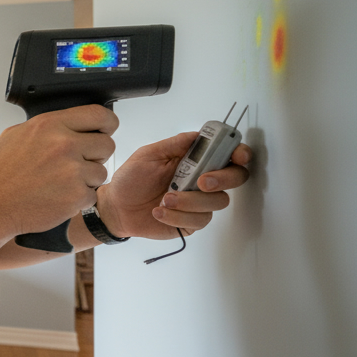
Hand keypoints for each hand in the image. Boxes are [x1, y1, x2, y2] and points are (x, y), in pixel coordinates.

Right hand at [0, 105, 117, 235]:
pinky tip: (59, 197)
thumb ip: (45, 127)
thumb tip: (66, 123)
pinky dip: (79, 199)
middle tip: (79, 162)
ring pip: (101, 172)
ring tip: (63, 183)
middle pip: (107, 144)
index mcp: (50, 125)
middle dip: (96, 154)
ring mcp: (72, 171)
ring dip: (87, 179)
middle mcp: (63, 145)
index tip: (106, 130)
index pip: (99, 115)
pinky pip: (92, 194)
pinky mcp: (76, 195)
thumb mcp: (15, 136)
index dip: (107, 123)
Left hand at [99, 131, 251, 239]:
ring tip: (165, 199)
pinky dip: (177, 216)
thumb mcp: (148, 155)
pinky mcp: (191, 222)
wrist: (117, 207)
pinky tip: (159, 211)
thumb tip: (199, 134)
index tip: (238, 156)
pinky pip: (199, 220)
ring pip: (217, 202)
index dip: (239, 153)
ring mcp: (198, 202)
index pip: (227, 154)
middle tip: (201, 182)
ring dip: (191, 201)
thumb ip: (175, 144)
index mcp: (194, 160)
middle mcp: (201, 180)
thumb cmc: (131, 180)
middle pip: (235, 178)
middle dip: (223, 179)